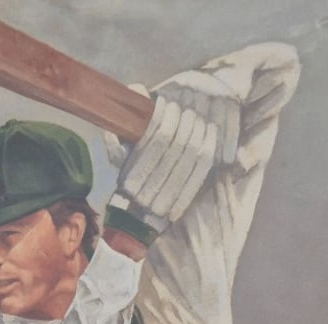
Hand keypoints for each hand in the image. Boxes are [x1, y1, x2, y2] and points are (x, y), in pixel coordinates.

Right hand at [110, 69, 239, 228]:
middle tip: (183, 110)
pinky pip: (202, 167)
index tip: (166, 104)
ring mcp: (168, 196)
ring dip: (196, 129)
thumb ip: (121, 132)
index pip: (156, 137)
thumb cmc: (129, 182)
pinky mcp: (185, 199)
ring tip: (194, 118)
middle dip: (182, 120)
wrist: (136, 223)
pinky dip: (208, 145)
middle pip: (176, 143)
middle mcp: (149, 188)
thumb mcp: (119, 160)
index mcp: (131, 176)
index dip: (164, 116)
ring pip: (191, 153)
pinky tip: (209, 130)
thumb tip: (133, 95)